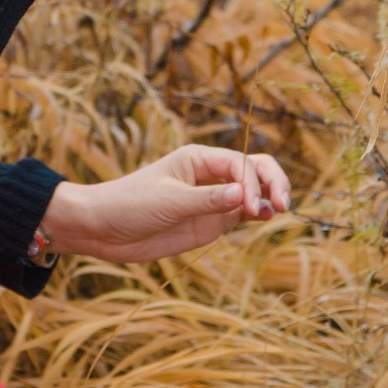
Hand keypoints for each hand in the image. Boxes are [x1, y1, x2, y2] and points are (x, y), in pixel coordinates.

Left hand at [37, 144, 291, 263]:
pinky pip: (242, 213)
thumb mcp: (169, 202)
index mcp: (198, 159)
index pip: (240, 163)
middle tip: (283, 205)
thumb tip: (245, 196)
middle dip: (273, 182)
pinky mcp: (210, 222)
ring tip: (278, 211)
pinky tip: (265, 217)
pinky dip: (257, 213)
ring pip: (253, 192)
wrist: (103, 229)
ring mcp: (212, 200)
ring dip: (269, 197)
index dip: (254, 182)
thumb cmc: (129, 204)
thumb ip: (208, 201)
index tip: (252, 208)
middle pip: (254, 170)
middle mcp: (209, 175)